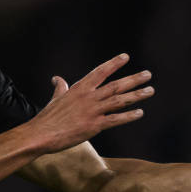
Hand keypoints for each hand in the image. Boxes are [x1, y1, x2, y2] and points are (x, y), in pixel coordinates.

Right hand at [29, 54, 154, 152]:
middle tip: (148, 74)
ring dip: (136, 95)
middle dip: (133, 79)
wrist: (40, 134)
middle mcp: (88, 97)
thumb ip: (60, 87)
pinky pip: (115, 119)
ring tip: (150, 90)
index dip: (113, 63)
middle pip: (115, 85)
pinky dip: (128, 116)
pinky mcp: (94, 126)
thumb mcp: (55, 98)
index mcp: (79, 88)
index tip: (125, 57)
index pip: (100, 72)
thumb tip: (57, 78)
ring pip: (119, 100)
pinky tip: (140, 113)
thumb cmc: (47, 117)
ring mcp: (92, 111)